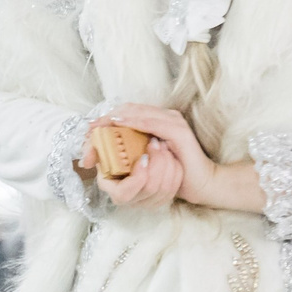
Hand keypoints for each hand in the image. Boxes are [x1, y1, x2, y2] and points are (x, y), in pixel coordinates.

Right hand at [97, 134, 183, 207]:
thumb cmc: (119, 152)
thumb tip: (88, 154)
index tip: (144, 157)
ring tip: (163, 143)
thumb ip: (94, 149)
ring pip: (165, 187)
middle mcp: (133, 199)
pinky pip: (175, 185)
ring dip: (167, 161)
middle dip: (157, 163)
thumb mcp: (103, 150)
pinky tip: (170, 154)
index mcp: (115, 189)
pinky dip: (175, 166)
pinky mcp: (164, 196)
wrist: (141, 157)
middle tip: (156, 141)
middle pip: (150, 189)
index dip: (136, 178)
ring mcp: (150, 200)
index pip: (123, 194)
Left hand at [103, 103, 264, 212]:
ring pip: (139, 112)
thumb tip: (105, 150)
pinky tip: (121, 125)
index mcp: (159, 120)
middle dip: (108, 117)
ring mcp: (173, 121)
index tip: (91, 128)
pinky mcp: (178, 132)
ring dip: (118, 117)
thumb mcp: (148, 161)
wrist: (200, 183)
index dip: (108, 116)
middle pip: (130, 108)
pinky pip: (153, 123)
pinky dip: (135, 122)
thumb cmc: (174, 173)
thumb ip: (134, 151)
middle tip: (91, 127)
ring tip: (102, 123)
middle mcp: (166, 116)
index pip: (130, 110)